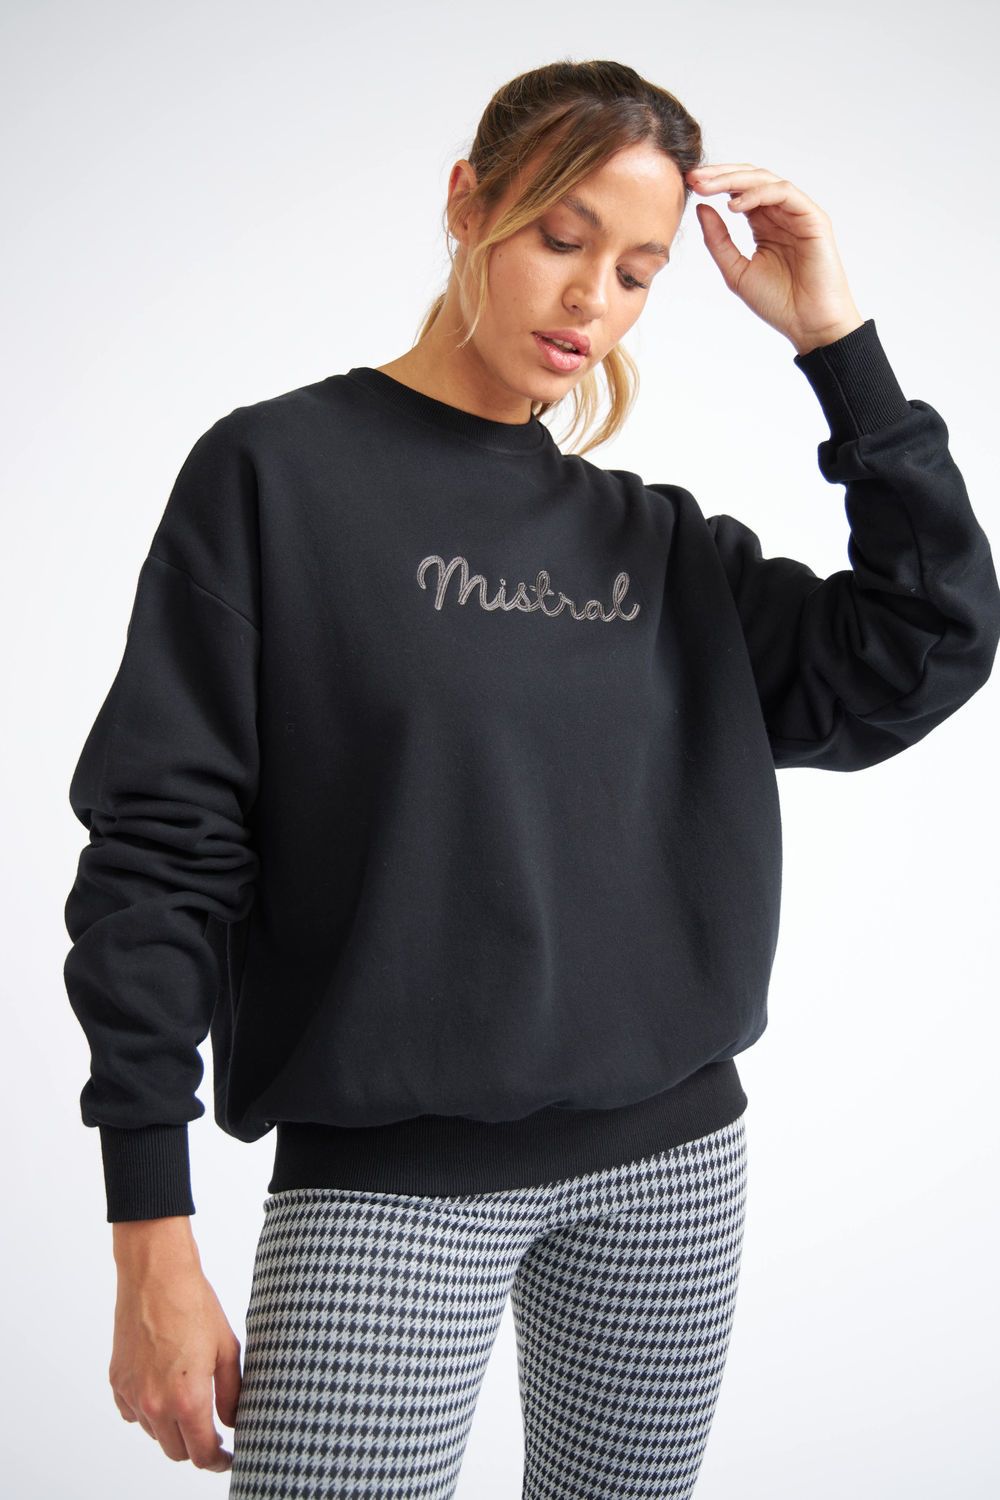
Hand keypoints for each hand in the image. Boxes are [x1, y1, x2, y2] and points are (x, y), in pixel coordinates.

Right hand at [109, 1252, 241, 1472]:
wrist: (156, 1275)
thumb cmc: (195, 1304)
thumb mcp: (227, 1349)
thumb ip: (232, 1393)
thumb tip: (232, 1422)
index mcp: (188, 1399)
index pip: (202, 1454)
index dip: (218, 1461)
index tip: (227, 1458)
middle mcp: (155, 1404)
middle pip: (176, 1452)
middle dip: (196, 1446)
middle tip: (213, 1432)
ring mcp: (133, 1394)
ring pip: (154, 1433)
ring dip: (172, 1428)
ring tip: (189, 1401)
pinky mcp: (117, 1381)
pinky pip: (133, 1413)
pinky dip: (149, 1411)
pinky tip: (163, 1389)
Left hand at [685, 163, 864, 354]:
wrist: (809, 325)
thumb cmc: (777, 303)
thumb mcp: (736, 271)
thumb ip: (718, 241)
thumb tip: (701, 208)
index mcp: (763, 224)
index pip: (738, 192)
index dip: (714, 185)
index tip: (688, 185)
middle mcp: (780, 214)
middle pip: (749, 180)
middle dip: (720, 175)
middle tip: (694, 178)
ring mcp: (798, 213)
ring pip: (765, 181)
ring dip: (734, 180)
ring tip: (708, 187)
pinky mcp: (813, 218)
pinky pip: (784, 193)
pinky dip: (758, 194)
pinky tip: (734, 206)